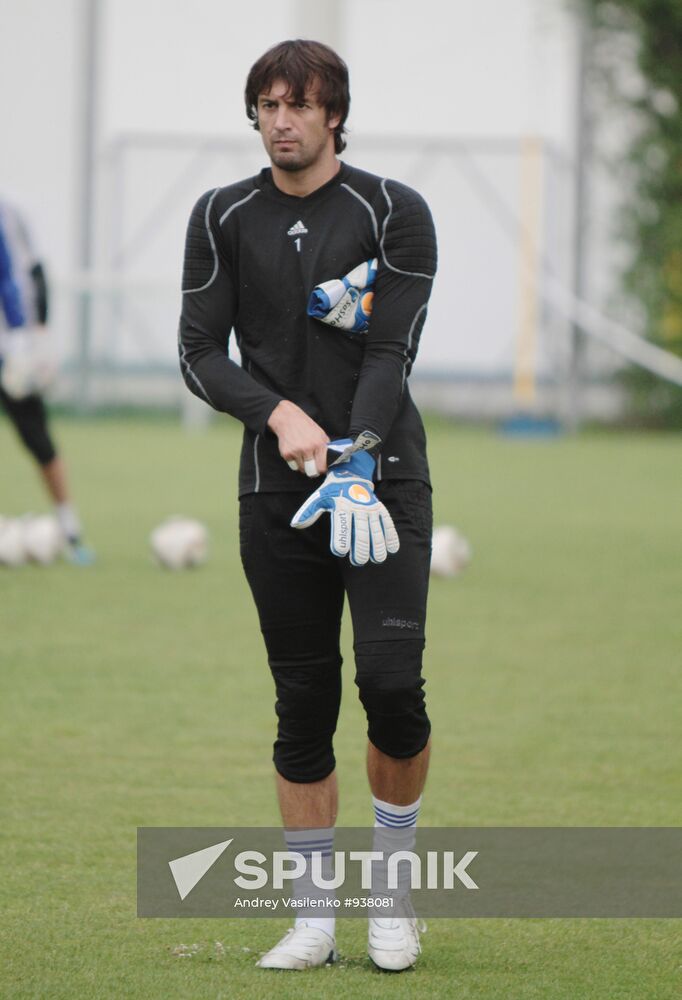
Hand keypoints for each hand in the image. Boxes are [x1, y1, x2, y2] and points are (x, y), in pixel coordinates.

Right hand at [267, 400, 328, 476]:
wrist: (288, 419)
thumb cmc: (306, 426)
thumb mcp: (321, 434)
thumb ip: (326, 448)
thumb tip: (331, 461)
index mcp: (319, 444)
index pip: (322, 467)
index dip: (321, 470)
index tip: (320, 469)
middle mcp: (308, 449)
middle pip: (311, 472)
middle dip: (312, 471)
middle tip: (311, 467)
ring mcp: (296, 452)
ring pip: (302, 469)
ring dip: (302, 465)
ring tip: (302, 455)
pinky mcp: (286, 454)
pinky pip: (293, 466)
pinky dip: (294, 462)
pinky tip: (295, 452)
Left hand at [290, 440, 399, 565]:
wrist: (351, 473)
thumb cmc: (332, 491)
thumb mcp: (319, 498)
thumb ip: (308, 512)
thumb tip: (295, 524)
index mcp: (341, 506)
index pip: (341, 526)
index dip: (340, 540)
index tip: (339, 552)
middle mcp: (357, 507)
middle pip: (361, 532)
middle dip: (360, 549)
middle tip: (358, 562)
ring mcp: (371, 508)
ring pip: (376, 530)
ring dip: (377, 546)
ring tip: (377, 559)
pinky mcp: (380, 509)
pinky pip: (387, 523)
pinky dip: (391, 536)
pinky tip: (392, 549)